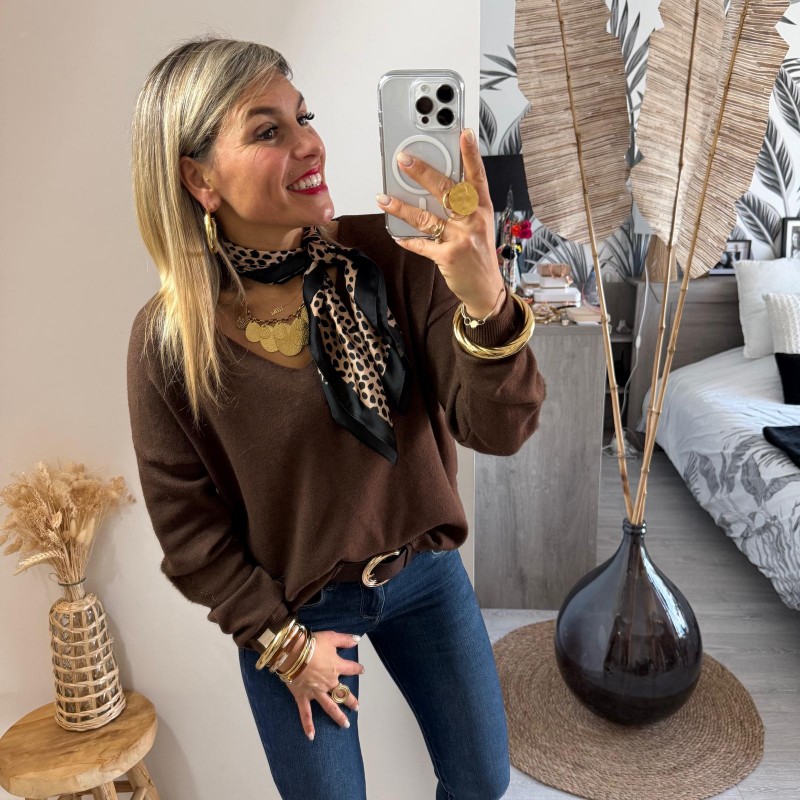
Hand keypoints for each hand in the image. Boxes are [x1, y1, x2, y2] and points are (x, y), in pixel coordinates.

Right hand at [281, 630, 363, 739]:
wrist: (293, 653)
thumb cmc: (312, 643)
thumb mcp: (331, 637)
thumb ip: (345, 639)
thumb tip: (358, 639)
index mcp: (336, 667)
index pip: (351, 668)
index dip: (357, 669)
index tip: (361, 670)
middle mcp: (329, 682)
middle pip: (343, 693)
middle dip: (351, 700)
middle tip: (357, 707)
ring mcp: (317, 691)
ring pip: (330, 706)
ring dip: (338, 716)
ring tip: (346, 724)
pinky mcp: (303, 697)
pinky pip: (306, 714)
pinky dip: (308, 725)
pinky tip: (312, 736)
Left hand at [376, 128, 504, 318]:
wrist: (486, 289)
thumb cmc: (480, 255)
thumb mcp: (480, 226)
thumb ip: (464, 208)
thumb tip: (437, 188)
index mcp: (482, 210)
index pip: (477, 177)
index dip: (471, 155)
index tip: (465, 134)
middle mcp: (473, 221)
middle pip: (446, 191)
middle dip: (424, 173)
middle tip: (405, 160)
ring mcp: (460, 239)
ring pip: (427, 217)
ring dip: (402, 207)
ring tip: (384, 198)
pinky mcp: (447, 256)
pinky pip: (421, 244)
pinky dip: (407, 239)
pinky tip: (395, 234)